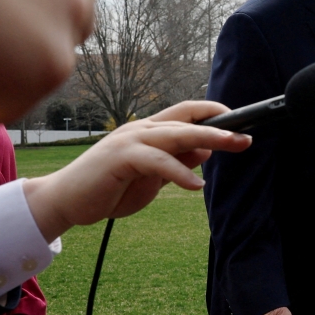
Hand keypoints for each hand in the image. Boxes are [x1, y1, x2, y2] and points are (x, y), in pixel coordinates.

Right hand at [22, 101, 251, 241]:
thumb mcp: (153, 177)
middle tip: (248, 136)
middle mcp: (141, 130)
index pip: (186, 114)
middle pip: (187, 121)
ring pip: (177, 134)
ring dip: (209, 139)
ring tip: (235, 145)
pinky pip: (157, 161)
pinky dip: (179, 172)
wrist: (66, 201)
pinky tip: (196, 185)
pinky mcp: (120, 158)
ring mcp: (130, 141)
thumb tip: (206, 150)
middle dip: (221, 126)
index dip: (213, 114)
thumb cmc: (110, 188)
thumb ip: (176, 162)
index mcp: (149, 131)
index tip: (240, 122)